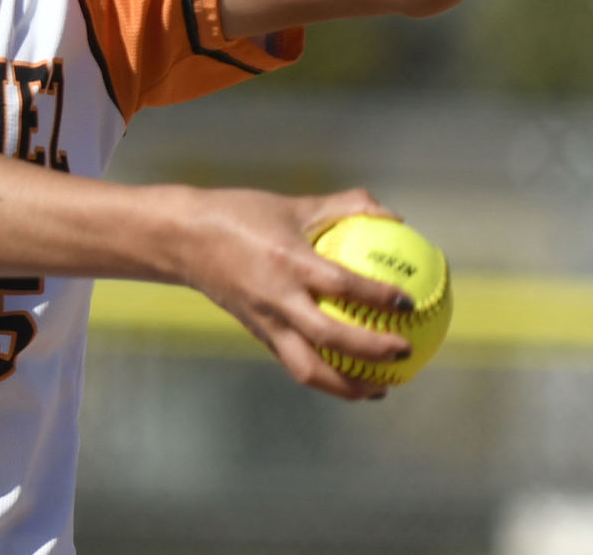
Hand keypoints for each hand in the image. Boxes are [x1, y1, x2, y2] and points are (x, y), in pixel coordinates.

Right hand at [171, 186, 416, 399]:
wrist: (184, 240)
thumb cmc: (241, 214)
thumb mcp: (294, 204)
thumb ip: (344, 206)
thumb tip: (394, 216)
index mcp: (287, 261)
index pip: (340, 284)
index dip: (376, 295)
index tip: (408, 302)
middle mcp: (277, 298)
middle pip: (328, 337)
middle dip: (370, 351)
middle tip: (405, 350)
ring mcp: (265, 322)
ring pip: (308, 368)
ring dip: (347, 385)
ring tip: (379, 388)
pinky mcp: (258, 334)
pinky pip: (294, 363)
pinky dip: (325, 377)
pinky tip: (349, 376)